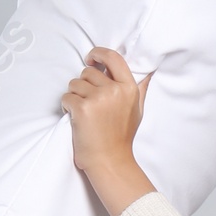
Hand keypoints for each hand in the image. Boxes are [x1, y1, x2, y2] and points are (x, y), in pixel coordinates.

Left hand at [62, 46, 154, 215]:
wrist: (109, 161)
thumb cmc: (121, 137)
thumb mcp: (137, 110)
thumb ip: (140, 89)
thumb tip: (148, 71)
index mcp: (129, 88)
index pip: (113, 58)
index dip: (98, 53)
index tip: (91, 58)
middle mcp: (115, 90)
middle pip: (88, 72)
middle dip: (84, 85)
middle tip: (89, 104)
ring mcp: (98, 99)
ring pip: (74, 83)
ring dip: (74, 96)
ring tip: (84, 114)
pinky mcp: (81, 108)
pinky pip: (66, 97)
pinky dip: (66, 107)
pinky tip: (76, 119)